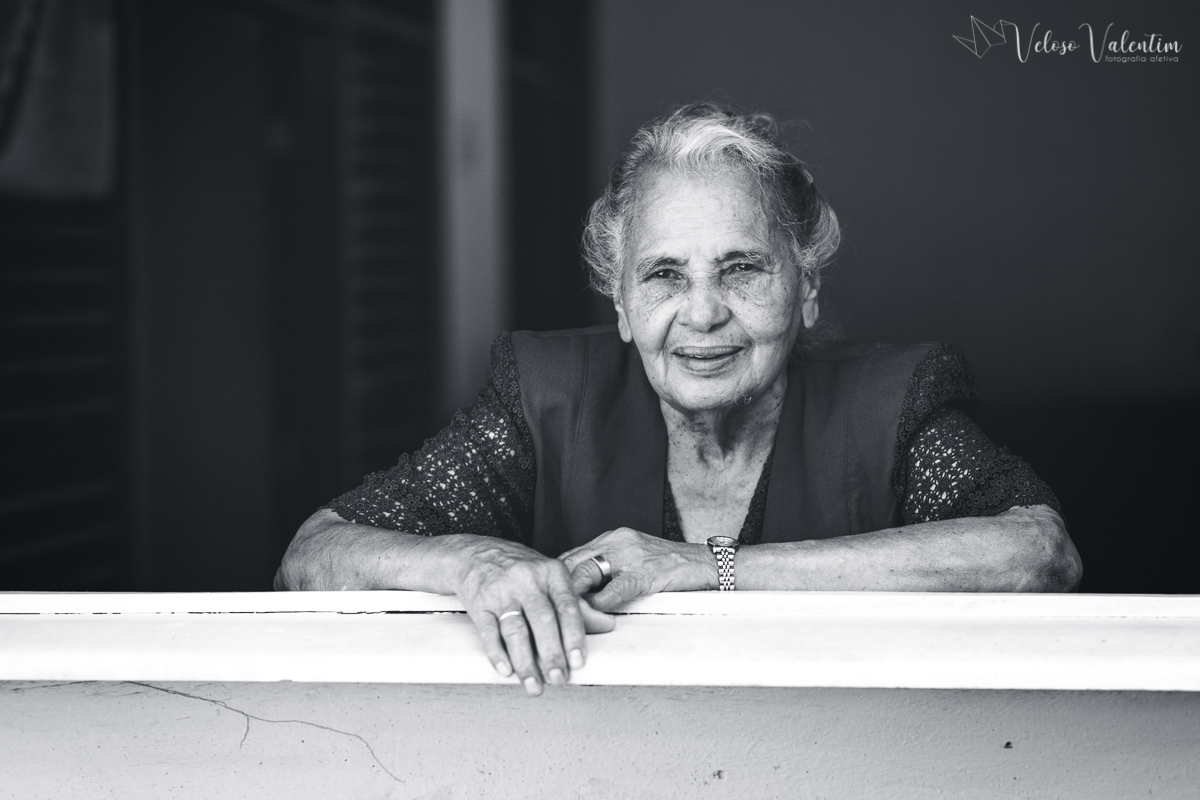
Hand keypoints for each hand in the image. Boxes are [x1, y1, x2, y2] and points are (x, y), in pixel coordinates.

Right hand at [453, 536, 614, 695]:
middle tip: (558, 679)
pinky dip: (497, 654)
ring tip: (534, 685)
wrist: (476, 553)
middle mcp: (527, 580)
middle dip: (551, 654)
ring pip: (515, 630)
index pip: (567, 606)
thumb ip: (579, 604)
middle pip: (542, 620)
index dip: (574, 636)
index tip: (578, 661)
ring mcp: (501, 592)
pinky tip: (506, 671)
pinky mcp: (479, 604)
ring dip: (526, 662)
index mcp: (551, 572)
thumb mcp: (552, 578)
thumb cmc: (521, 569)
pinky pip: (488, 632)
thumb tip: (608, 625)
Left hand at [559, 527, 715, 611]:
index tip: (544, 595)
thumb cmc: (670, 566)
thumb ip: (609, 570)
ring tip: (562, 616)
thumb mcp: (634, 560)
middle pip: (573, 562)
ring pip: (587, 572)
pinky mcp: (646, 572)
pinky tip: (594, 613)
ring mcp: (631, 555)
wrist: (705, 563)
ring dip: (572, 597)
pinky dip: (601, 601)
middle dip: (556, 588)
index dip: (555, 577)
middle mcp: (617, 541)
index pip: (572, 555)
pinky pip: (616, 587)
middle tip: (545, 610)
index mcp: (613, 538)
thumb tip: (582, 591)